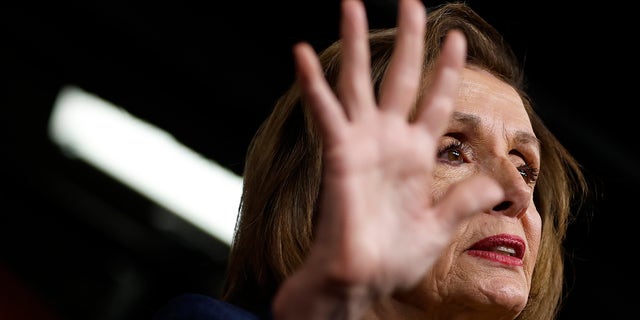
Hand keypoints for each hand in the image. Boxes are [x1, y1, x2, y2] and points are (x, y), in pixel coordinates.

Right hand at [274, 0, 502, 317]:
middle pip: (401, 77)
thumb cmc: (394, 257)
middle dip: (409, 39)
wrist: (361, 279)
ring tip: (351, 4)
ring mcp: (363, 144)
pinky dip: (313, 83)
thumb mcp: (441, 225)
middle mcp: (389, 141)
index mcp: (416, 154)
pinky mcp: (339, 153)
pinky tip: (303, 53)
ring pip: (360, 82)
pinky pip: (326, 112)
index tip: (456, 39)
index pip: (436, 101)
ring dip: (357, 43)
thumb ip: (466, 198)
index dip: (447, 70)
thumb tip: (501, 182)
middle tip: (412, 2)